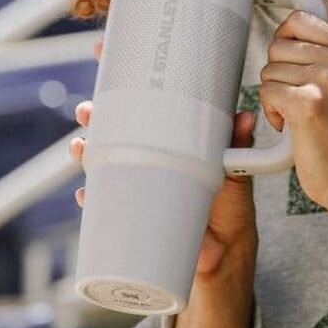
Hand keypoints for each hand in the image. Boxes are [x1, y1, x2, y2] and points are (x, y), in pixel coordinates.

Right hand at [69, 105, 257, 277]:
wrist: (224, 256)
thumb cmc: (229, 211)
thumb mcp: (234, 174)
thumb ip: (238, 147)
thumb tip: (246, 118)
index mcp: (170, 145)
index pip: (140, 113)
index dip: (118, 94)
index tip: (103, 71)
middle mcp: (149, 163)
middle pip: (112, 134)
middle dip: (93, 117)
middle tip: (87, 113)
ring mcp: (137, 189)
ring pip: (101, 164)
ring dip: (85, 154)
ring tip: (82, 149)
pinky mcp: (132, 218)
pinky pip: (102, 205)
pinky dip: (90, 198)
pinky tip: (86, 195)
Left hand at [259, 9, 327, 210]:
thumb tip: (308, 7)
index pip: (298, 19)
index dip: (284, 42)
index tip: (290, 63)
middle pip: (277, 45)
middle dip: (278, 74)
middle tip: (298, 97)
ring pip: (269, 70)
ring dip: (274, 96)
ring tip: (298, 114)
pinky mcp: (309, 103)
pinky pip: (266, 92)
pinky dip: (272, 112)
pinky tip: (290, 125)